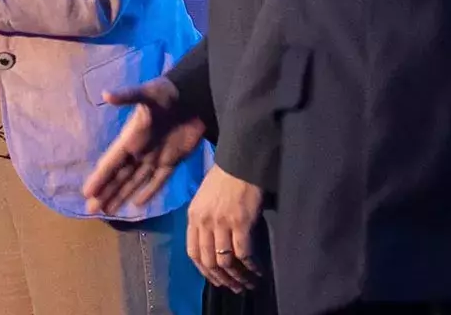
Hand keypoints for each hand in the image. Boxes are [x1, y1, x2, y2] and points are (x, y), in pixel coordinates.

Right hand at [82, 76, 207, 214]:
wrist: (194, 94)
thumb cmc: (168, 93)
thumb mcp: (148, 93)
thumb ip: (128, 96)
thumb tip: (106, 94)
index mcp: (130, 138)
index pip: (111, 163)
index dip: (99, 178)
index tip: (86, 193)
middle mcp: (139, 151)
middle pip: (119, 176)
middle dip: (105, 193)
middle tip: (90, 210)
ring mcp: (155, 157)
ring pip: (134, 182)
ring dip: (121, 195)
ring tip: (107, 211)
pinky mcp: (173, 160)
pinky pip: (158, 181)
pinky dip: (148, 192)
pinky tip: (137, 204)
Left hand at [186, 165, 264, 291]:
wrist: (240, 162)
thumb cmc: (223, 179)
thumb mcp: (204, 199)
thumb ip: (203, 220)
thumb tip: (211, 244)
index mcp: (193, 217)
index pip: (193, 253)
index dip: (204, 272)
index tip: (215, 280)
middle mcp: (204, 222)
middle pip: (208, 261)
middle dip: (222, 279)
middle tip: (234, 288)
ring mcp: (221, 223)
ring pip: (225, 261)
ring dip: (238, 277)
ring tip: (248, 284)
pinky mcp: (240, 222)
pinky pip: (243, 252)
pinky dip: (250, 266)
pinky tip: (258, 271)